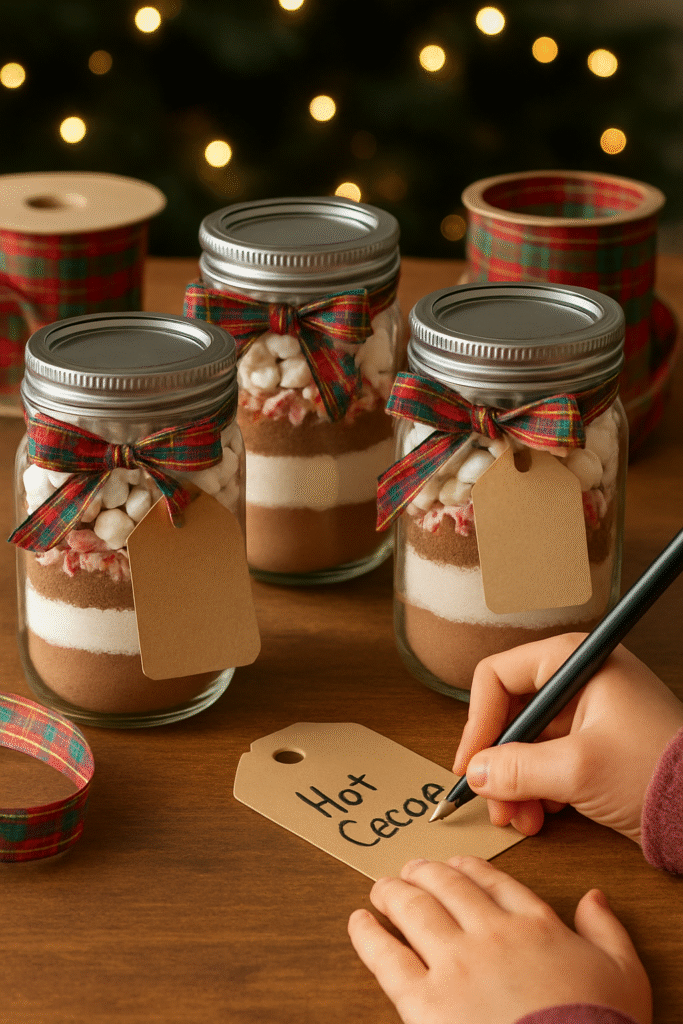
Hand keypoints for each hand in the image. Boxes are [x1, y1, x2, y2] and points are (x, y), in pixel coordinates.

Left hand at [348, 856, 651, 1023]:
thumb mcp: (623, 974)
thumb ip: (606, 930)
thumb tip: (594, 898)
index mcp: (535, 924)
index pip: (493, 881)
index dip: (469, 868)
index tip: (456, 864)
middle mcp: (491, 934)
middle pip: (447, 887)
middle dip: (424, 873)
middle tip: (409, 870)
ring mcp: (456, 964)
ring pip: (413, 910)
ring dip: (393, 893)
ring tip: (380, 889)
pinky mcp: (426, 1001)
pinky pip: (388, 958)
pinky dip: (368, 935)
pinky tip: (359, 922)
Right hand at [453, 633, 682, 841]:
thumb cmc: (658, 771)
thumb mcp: (577, 770)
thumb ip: (517, 769)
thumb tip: (477, 772)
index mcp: (575, 661)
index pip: (498, 676)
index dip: (478, 721)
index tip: (469, 763)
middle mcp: (578, 680)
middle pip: (509, 713)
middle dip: (497, 761)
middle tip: (491, 801)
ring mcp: (587, 713)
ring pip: (525, 742)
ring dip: (513, 782)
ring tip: (518, 819)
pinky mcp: (594, 745)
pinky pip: (546, 760)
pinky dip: (535, 788)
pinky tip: (538, 816)